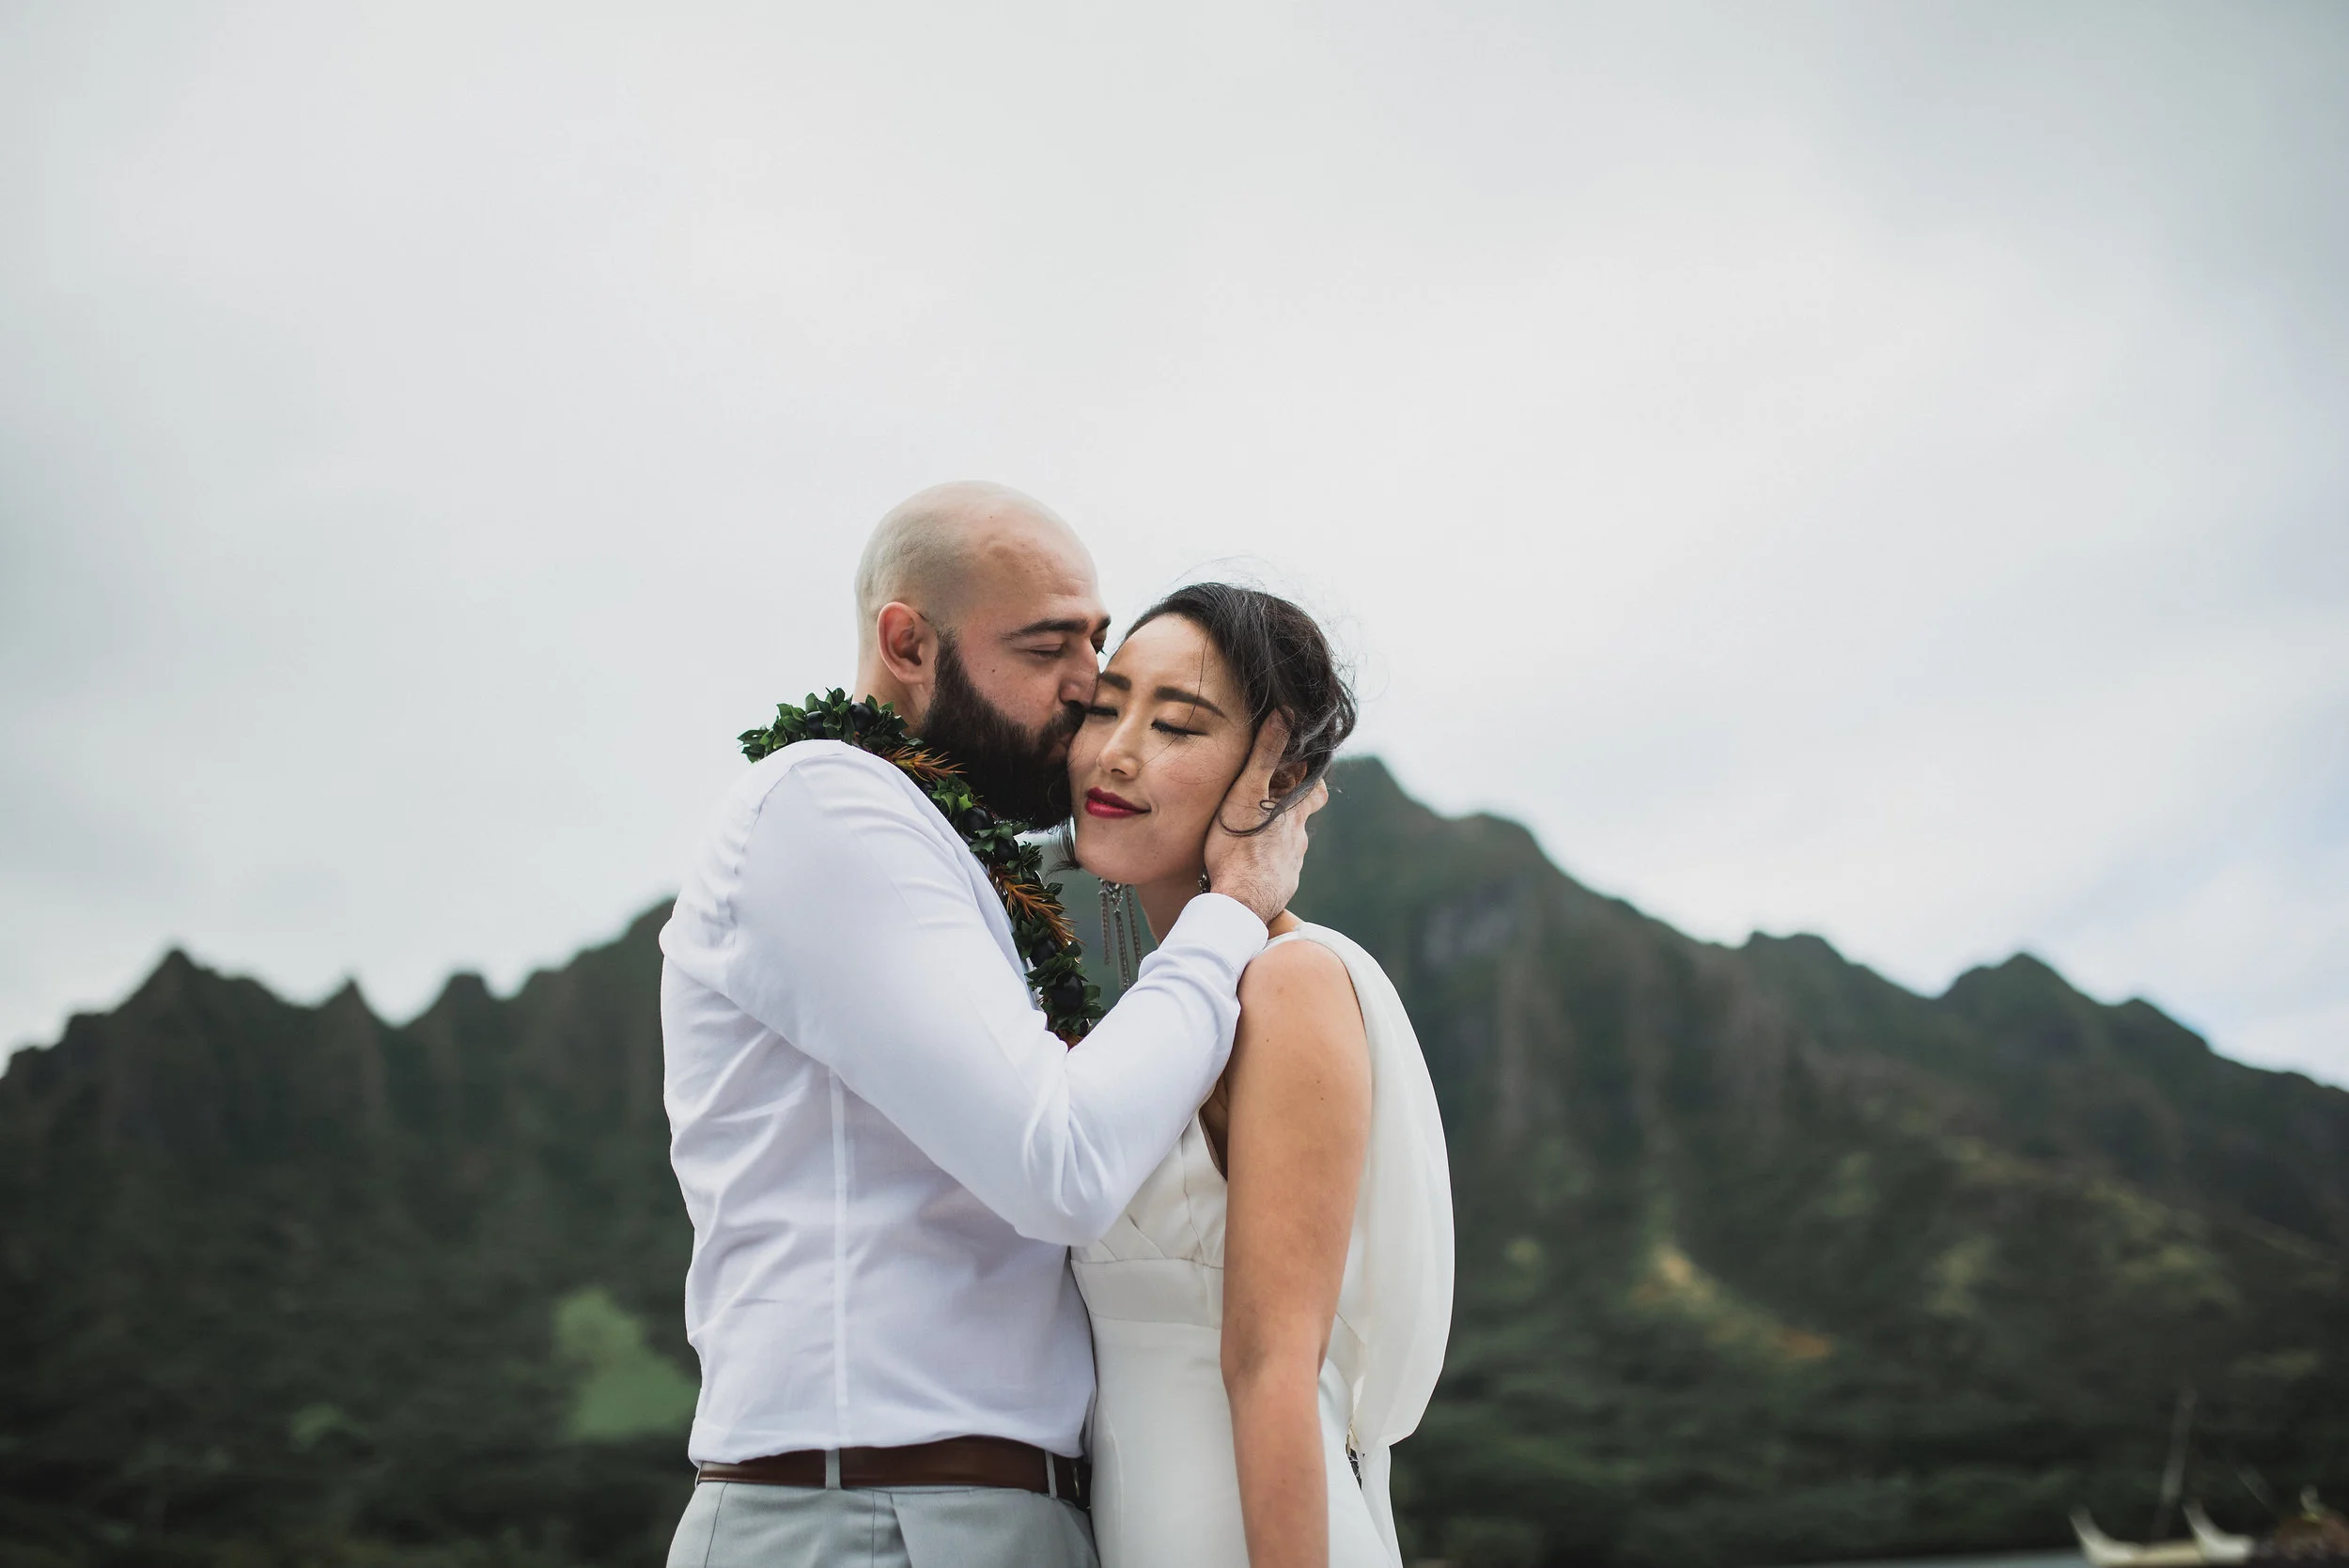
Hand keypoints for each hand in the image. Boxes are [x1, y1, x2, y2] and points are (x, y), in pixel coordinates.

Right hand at [1202, 714, 1327, 924]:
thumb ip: (1265, 755)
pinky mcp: (1279, 889)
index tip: (1297, 772)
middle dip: (1287, 811)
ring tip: (1248, 836)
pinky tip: (1247, 867)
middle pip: (1301, 820)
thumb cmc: (1239, 847)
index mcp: (1294, 815)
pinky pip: (1275, 873)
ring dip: (1273, 840)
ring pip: (1287, 847)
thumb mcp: (1247, 793)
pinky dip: (1264, 866)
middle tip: (1265, 803)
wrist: (1239, 904)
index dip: (1310, 780)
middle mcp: (1298, 841)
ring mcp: (1290, 868)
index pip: (1316, 792)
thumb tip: (1285, 714)